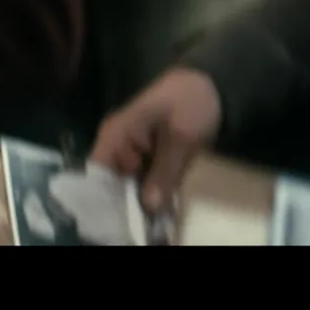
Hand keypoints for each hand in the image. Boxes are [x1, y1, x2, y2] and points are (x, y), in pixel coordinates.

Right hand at [89, 68, 221, 212]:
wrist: (213, 83)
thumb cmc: (191, 102)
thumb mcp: (182, 137)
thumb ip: (165, 171)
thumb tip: (150, 207)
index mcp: (115, 135)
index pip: (97, 176)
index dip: (106, 202)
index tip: (123, 223)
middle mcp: (116, 145)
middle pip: (112, 185)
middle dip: (128, 207)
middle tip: (145, 225)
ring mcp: (132, 152)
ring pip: (129, 186)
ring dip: (142, 202)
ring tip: (155, 221)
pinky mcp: (148, 157)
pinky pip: (144, 180)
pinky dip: (153, 192)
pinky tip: (163, 210)